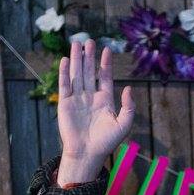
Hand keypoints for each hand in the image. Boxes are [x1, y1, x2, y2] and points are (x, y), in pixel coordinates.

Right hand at [56, 39, 135, 184]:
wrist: (88, 154)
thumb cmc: (107, 142)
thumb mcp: (124, 124)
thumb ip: (128, 106)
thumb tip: (127, 88)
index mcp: (105, 100)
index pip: (104, 77)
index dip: (105, 64)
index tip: (107, 49)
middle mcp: (90, 97)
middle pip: (89, 72)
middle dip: (89, 56)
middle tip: (89, 40)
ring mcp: (77, 99)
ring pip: (76, 75)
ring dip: (77, 59)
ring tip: (76, 43)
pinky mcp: (65, 104)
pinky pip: (65, 85)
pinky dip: (64, 73)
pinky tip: (66, 60)